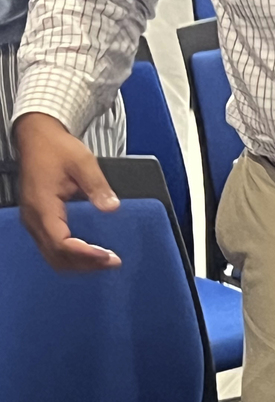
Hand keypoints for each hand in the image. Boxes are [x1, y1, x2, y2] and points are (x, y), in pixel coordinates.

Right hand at [14, 112, 120, 270]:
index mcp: (42, 205)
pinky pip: (52, 248)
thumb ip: (97, 185)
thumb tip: (111, 207)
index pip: (60, 242)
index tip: (108, 256)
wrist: (37, 137)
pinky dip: (72, 256)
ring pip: (53, 256)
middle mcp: (34, 218)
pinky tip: (91, 254)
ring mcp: (34, 221)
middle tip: (113, 262)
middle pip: (56, 256)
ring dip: (79, 264)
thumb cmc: (56, 148)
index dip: (84, 254)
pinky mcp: (39, 221)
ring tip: (105, 260)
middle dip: (85, 264)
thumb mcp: (82, 161)